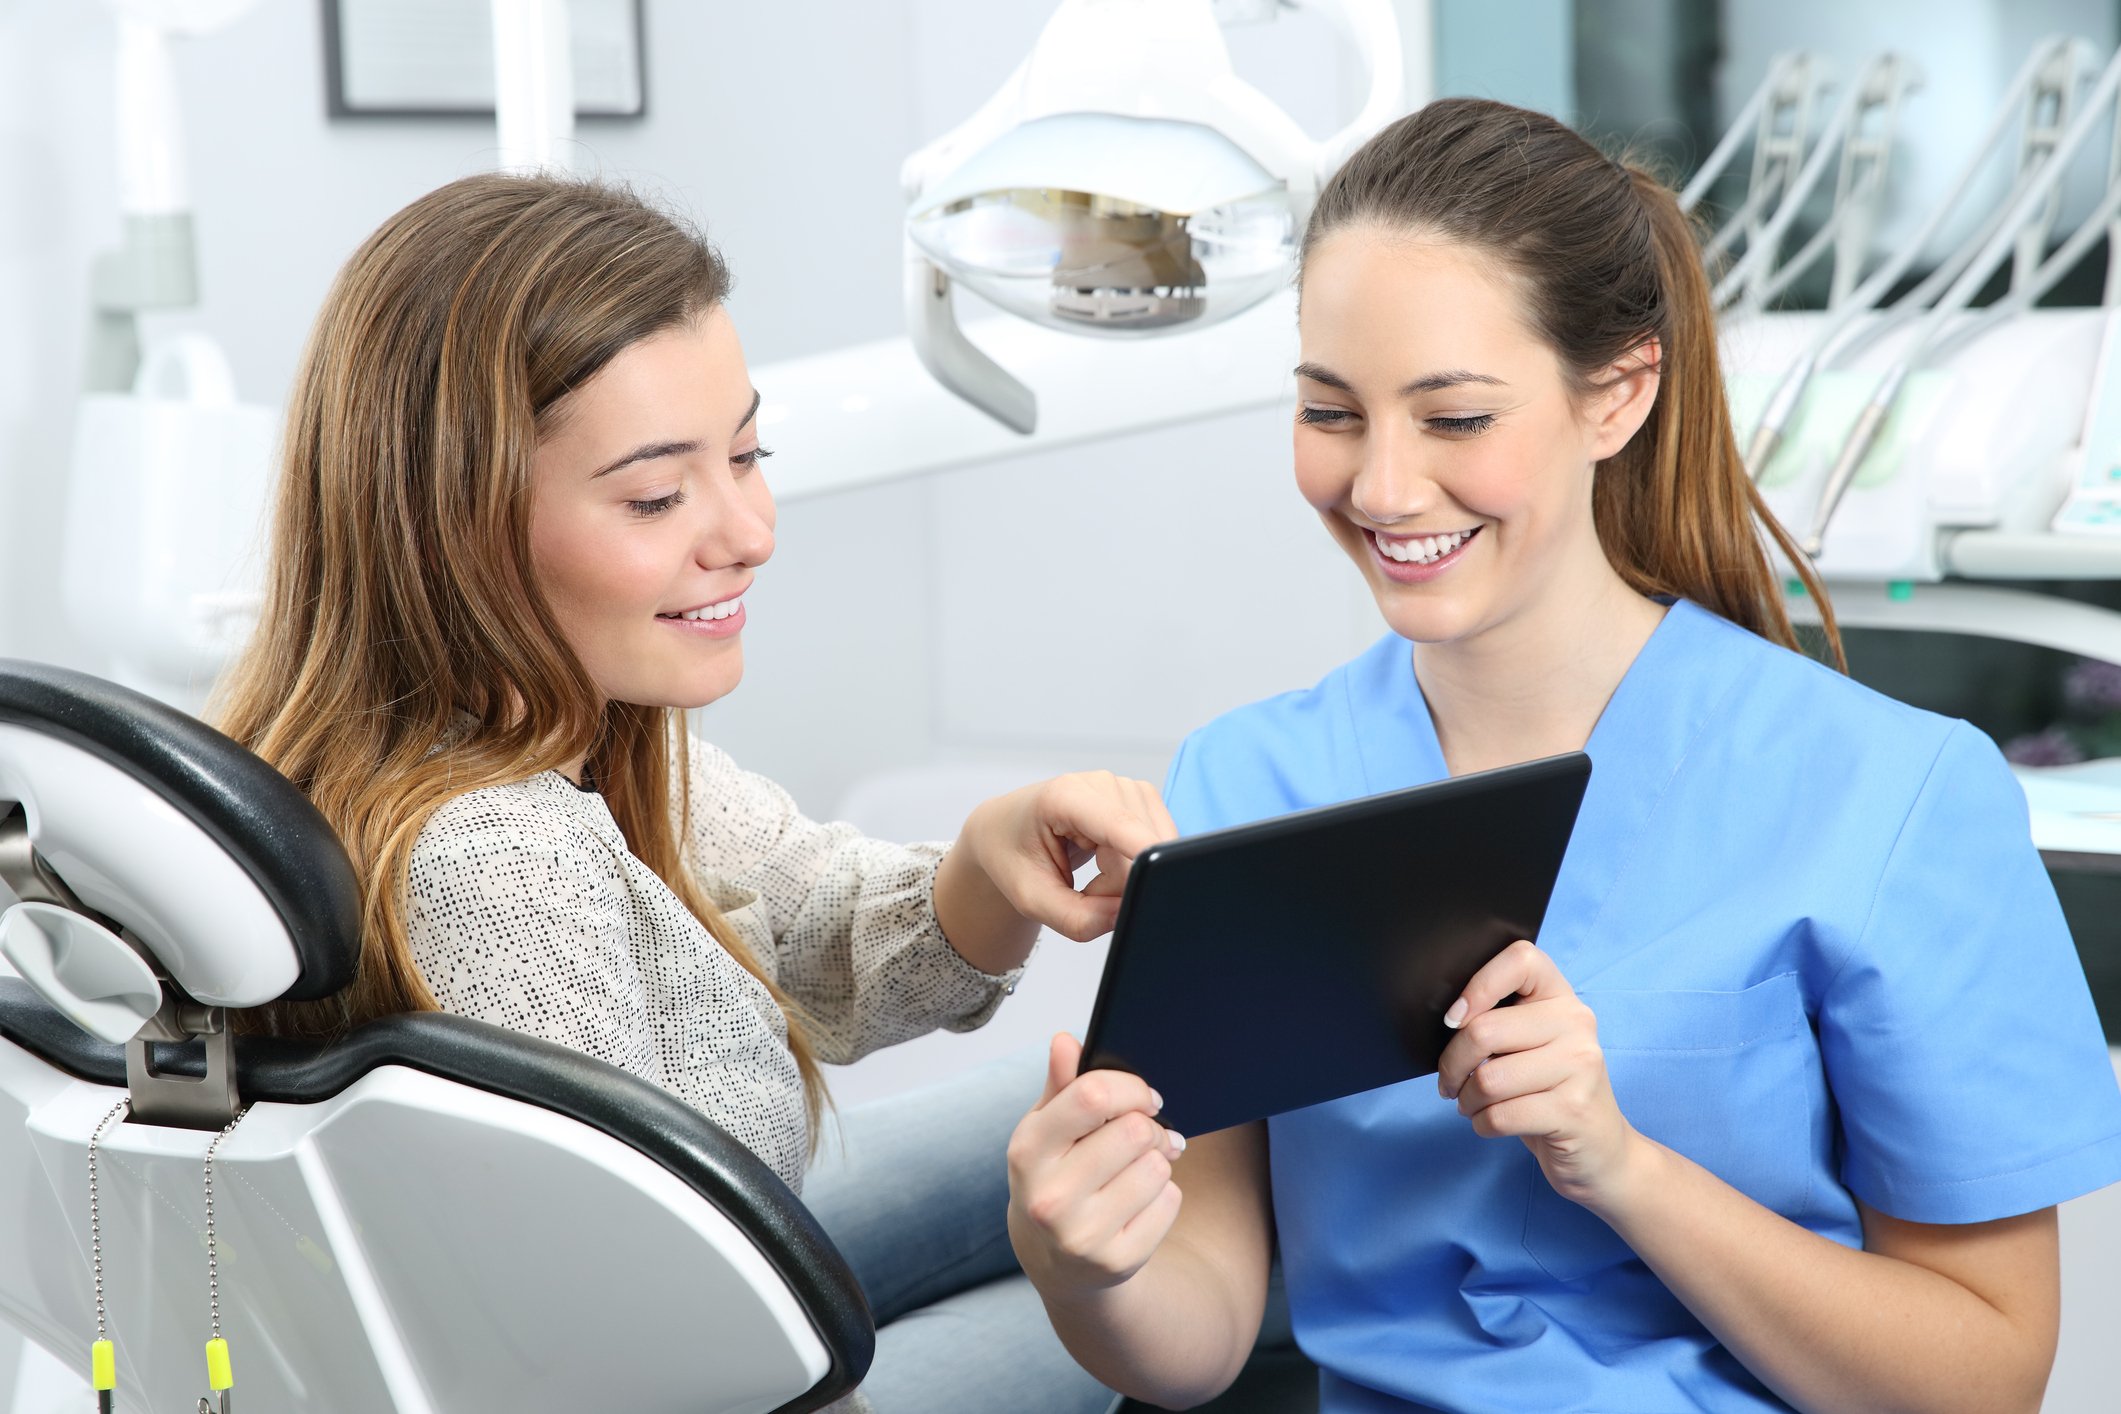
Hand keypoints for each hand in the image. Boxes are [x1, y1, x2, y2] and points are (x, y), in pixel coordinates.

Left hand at [949, 770, 1176, 950]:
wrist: (1006, 832)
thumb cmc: (1013, 857)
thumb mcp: (1031, 900)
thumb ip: (1077, 918)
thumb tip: (1126, 914)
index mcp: (1064, 796)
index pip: (1118, 824)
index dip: (1144, 849)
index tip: (1164, 870)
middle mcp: (1101, 783)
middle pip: (1136, 852)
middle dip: (1116, 888)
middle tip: (1078, 889)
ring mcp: (1127, 787)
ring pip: (1150, 853)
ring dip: (1124, 879)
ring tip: (1090, 872)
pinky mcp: (1142, 798)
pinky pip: (1156, 847)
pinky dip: (1134, 867)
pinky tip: (1106, 860)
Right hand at [1007, 1033, 1186, 1293]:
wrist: (1057, 1262)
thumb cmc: (1056, 1177)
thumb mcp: (1047, 1131)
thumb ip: (1061, 1084)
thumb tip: (1065, 1041)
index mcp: (1027, 1151)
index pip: (1093, 1097)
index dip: (1130, 1088)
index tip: (1144, 1098)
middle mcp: (1049, 1198)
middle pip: (1133, 1132)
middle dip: (1149, 1128)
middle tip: (1146, 1136)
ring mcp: (1081, 1236)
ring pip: (1156, 1168)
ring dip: (1157, 1162)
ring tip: (1137, 1171)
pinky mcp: (1117, 1262)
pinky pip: (1170, 1202)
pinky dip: (1165, 1196)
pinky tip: (1140, 1203)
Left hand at [1434, 939, 1644, 1210]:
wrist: (1602, 1151)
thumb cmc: (1550, 1092)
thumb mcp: (1531, 1047)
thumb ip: (1501, 1024)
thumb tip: (1448, 1021)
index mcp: (1562, 998)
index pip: (1521, 959)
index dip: (1478, 985)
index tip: (1455, 1019)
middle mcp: (1577, 1024)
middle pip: (1484, 1030)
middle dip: (1452, 1064)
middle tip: (1450, 1082)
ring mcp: (1580, 1068)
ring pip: (1488, 1079)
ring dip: (1466, 1100)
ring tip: (1472, 1105)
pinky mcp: (1573, 1111)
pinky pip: (1499, 1116)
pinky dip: (1481, 1124)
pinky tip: (1490, 1123)